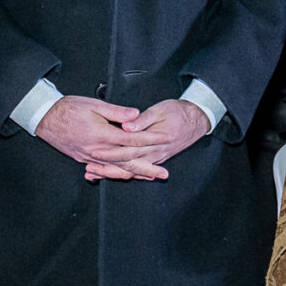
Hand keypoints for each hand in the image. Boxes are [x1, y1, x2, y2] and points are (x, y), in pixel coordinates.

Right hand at [35, 95, 153, 171]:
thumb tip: (136, 115)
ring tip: (150, 177)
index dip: (151, 139)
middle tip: (164, 173)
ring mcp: (90, 157)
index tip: (165, 138)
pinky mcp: (84, 159)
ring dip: (135, 173)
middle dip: (148, 167)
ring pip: (117, 168)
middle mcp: (98, 149)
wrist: (45, 118)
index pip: (132, 138)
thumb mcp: (94, 105)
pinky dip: (117, 173)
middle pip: (128, 161)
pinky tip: (126, 175)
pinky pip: (104, 169)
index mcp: (102, 134)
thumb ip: (116, 112)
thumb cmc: (68, 109)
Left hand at [79, 98, 212, 181]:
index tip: (94, 153)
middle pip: (127, 166)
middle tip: (89, 170)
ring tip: (93, 175)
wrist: (196, 119)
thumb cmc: (177, 112)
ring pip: (132, 172)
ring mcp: (156, 158)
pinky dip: (123, 173)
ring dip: (112, 174)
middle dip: (107, 169)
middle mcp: (155, 154)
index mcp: (154, 141)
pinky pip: (137, 170)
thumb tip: (126, 127)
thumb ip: (142, 120)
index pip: (129, 151)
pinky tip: (109, 174)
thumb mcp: (159, 110)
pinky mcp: (155, 159)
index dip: (110, 153)